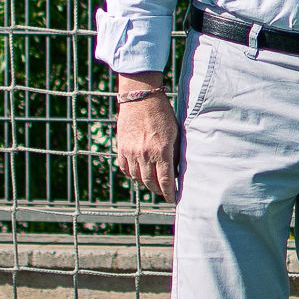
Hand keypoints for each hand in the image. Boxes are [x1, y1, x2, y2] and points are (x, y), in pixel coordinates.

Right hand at [115, 87, 183, 202]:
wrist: (141, 97)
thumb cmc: (163, 113)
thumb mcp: (175, 133)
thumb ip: (175, 153)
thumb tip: (176, 171)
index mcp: (161, 150)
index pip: (166, 180)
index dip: (169, 193)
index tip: (173, 200)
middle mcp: (145, 154)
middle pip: (150, 182)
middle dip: (158, 190)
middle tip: (163, 192)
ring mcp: (131, 152)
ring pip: (137, 177)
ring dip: (145, 182)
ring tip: (152, 182)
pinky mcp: (122, 147)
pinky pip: (125, 168)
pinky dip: (132, 173)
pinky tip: (138, 173)